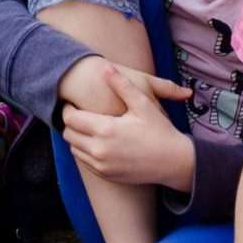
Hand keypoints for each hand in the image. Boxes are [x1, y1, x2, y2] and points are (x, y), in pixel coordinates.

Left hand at [60, 64, 196, 188]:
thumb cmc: (160, 131)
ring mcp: (102, 166)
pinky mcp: (106, 175)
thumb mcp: (143, 104)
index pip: (70, 119)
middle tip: (79, 113)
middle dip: (71, 123)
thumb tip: (105, 67)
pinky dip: (86, 151)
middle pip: (68, 135)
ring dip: (77, 138)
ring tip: (88, 126)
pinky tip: (98, 141)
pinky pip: (85, 162)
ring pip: (74, 149)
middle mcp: (100, 150)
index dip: (68, 108)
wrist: (174, 163)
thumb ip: (122, 85)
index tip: (73, 102)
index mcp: (106, 130)